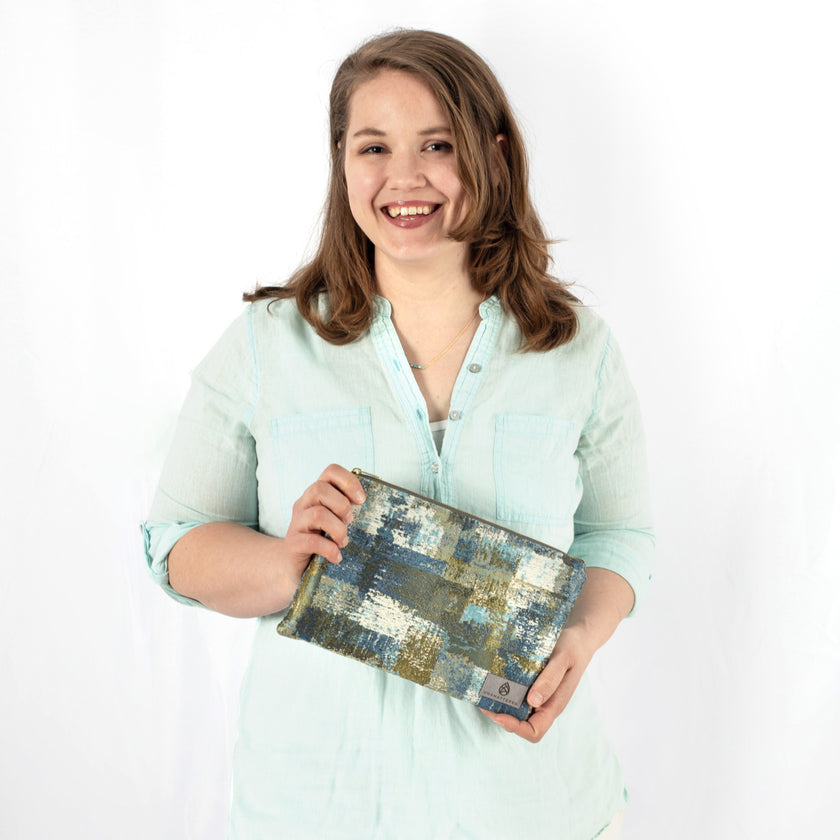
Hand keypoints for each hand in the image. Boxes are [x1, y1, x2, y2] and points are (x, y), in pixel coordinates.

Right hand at [279, 463, 365, 585]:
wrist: (294, 568)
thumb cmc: (322, 541)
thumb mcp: (335, 521)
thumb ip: (348, 512)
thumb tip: (378, 511)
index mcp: (317, 495)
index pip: (330, 471)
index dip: (348, 481)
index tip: (361, 500)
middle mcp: (304, 504)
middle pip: (319, 488)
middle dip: (341, 505)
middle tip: (350, 521)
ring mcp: (296, 523)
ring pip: (317, 514)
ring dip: (337, 529)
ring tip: (343, 541)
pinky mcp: (292, 544)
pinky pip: (311, 541)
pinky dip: (329, 549)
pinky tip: (336, 557)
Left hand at [481, 624, 595, 742]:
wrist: (579, 637)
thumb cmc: (573, 647)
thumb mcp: (563, 659)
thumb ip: (550, 679)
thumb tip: (533, 701)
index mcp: (555, 705)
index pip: (534, 731)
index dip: (514, 727)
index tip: (496, 712)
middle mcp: (546, 705)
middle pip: (521, 724)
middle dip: (501, 716)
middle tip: (483, 699)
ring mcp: (540, 696)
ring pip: (518, 710)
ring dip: (501, 704)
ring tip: (484, 690)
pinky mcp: (534, 685)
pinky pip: (518, 695)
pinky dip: (505, 692)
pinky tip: (495, 679)